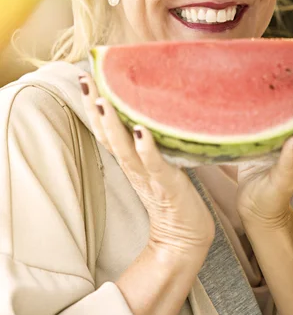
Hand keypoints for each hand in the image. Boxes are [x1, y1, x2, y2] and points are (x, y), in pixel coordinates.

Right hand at [79, 74, 214, 257]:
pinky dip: (146, 148)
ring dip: (113, 124)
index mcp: (130, 159)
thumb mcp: (156, 162)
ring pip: (124, 148)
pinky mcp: (167, 185)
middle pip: (107, 134)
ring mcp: (149, 175)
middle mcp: (134, 165)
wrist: (185, 238)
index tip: (85, 76)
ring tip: (103, 100)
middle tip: (84, 79)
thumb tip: (148, 111)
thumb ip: (149, 142)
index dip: (93, 104)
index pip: (105, 128)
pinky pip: (154, 164)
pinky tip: (141, 131)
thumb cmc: (173, 195)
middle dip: (94, 106)